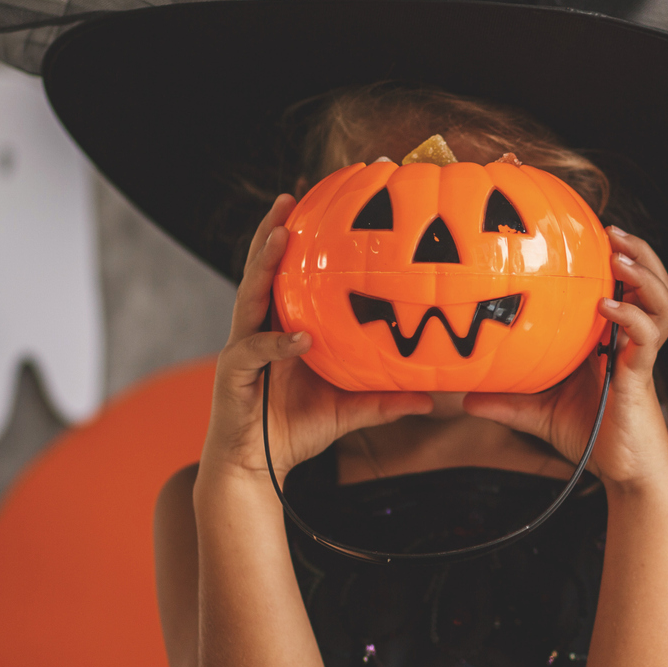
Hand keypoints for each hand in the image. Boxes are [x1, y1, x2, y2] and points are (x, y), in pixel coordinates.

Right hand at [199, 194, 430, 484]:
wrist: (256, 469)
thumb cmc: (296, 431)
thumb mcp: (350, 410)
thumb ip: (386, 399)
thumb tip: (435, 397)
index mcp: (283, 325)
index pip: (291, 274)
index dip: (302, 241)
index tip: (324, 202)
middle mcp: (259, 328)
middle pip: (262, 270)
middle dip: (275, 231)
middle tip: (291, 197)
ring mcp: (242, 347)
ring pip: (248, 296)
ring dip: (263, 264)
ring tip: (281, 236)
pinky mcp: (233, 374)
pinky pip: (254, 351)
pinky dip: (277, 343)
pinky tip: (301, 337)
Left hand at [467, 227, 667, 491]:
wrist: (624, 473)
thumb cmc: (591, 437)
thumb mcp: (539, 412)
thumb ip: (507, 401)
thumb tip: (463, 397)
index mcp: (613, 340)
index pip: (624, 288)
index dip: (617, 259)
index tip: (593, 232)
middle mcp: (632, 343)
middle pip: (654, 285)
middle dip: (640, 254)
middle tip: (612, 231)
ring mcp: (641, 358)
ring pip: (663, 304)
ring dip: (646, 275)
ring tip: (621, 257)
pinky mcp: (642, 377)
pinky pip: (646, 339)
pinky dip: (631, 317)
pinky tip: (609, 306)